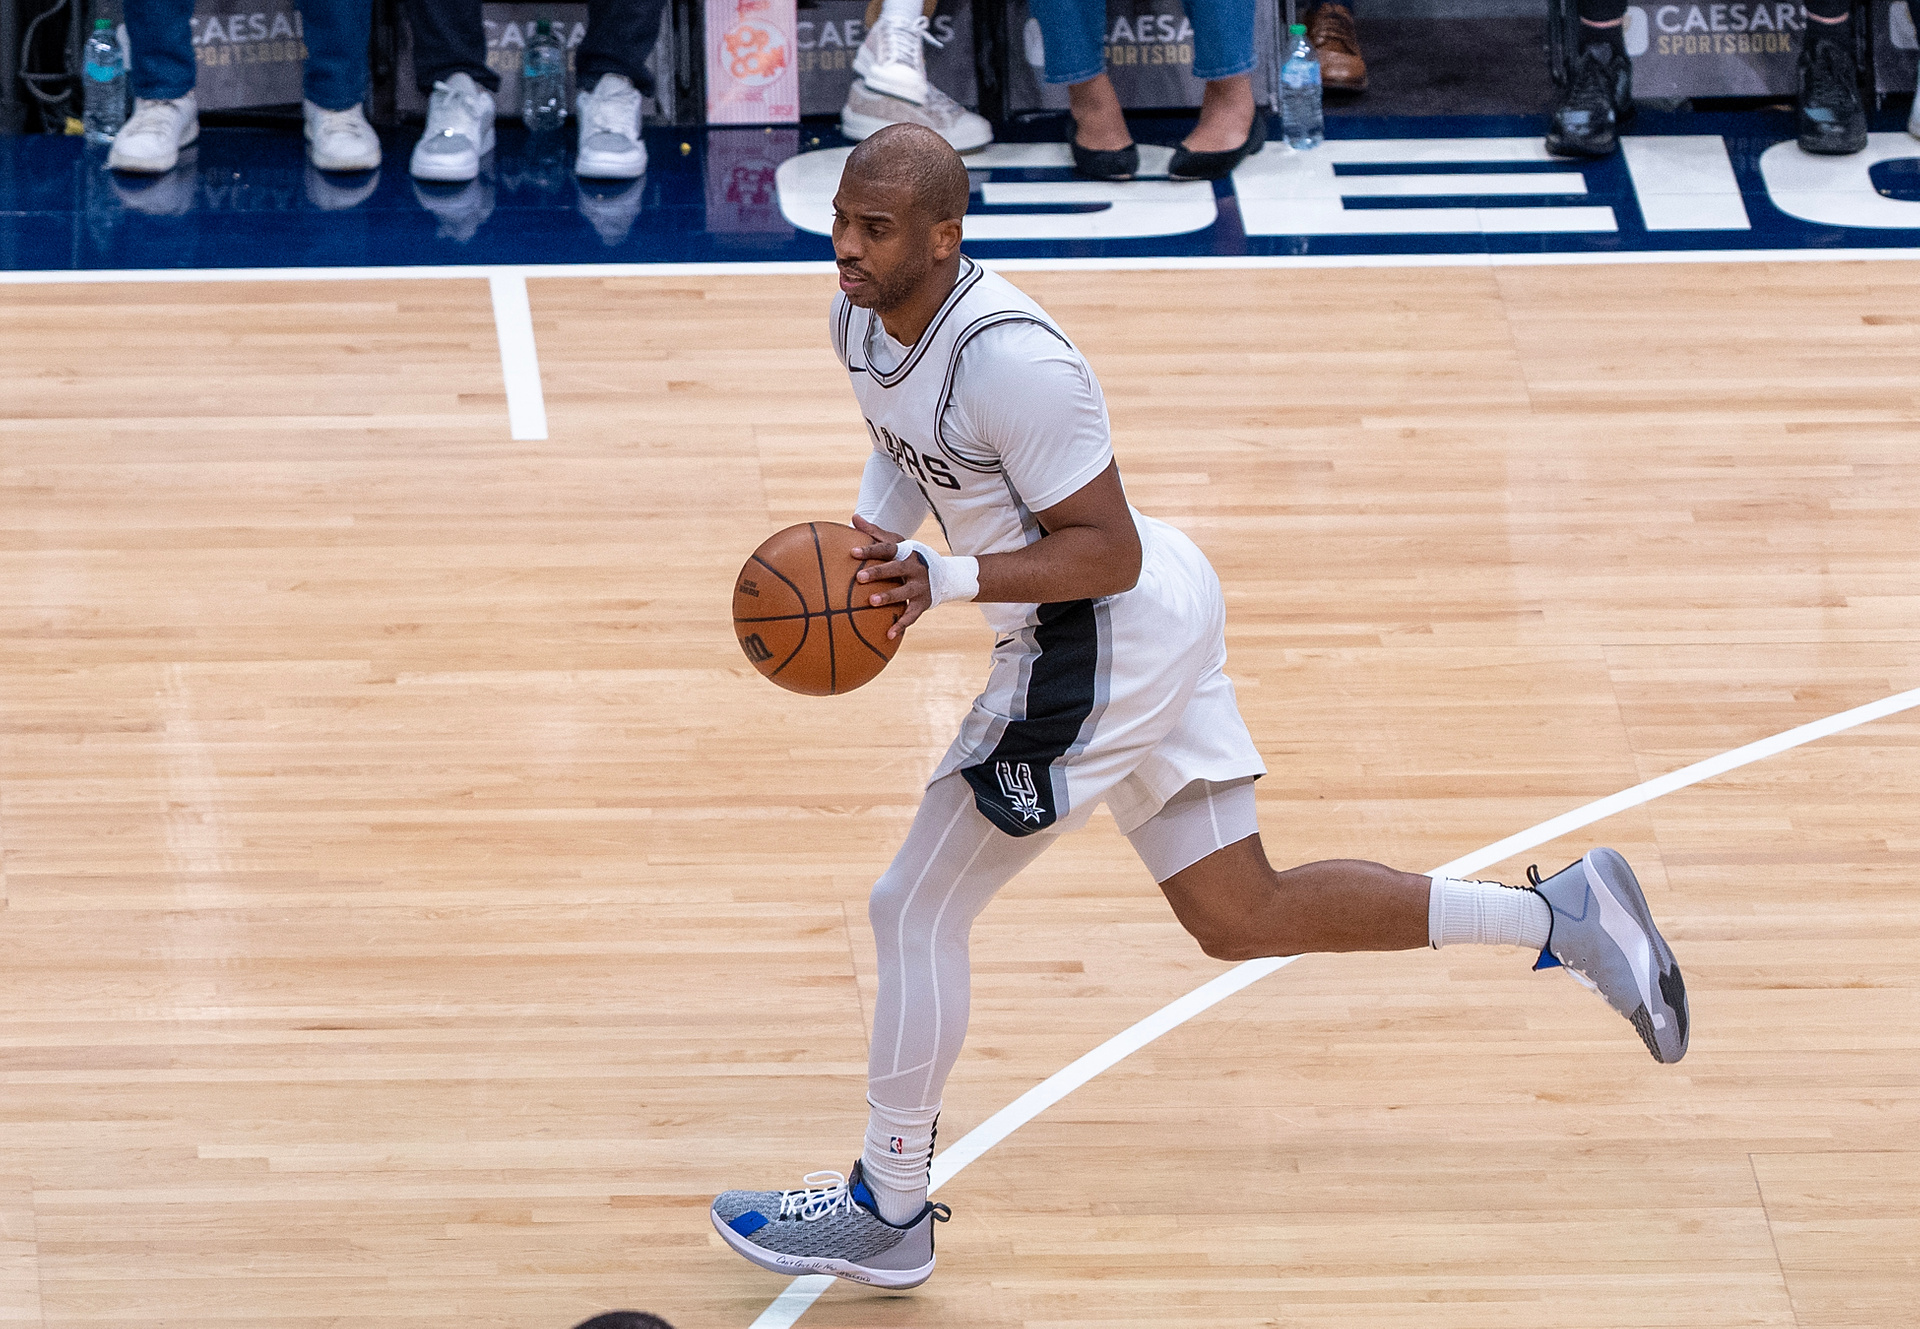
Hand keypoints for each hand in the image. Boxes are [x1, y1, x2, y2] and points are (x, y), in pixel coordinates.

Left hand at [850, 514, 930, 637]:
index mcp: (905, 552)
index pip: (887, 548)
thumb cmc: (909, 557)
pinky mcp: (923, 603)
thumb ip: (875, 532)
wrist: (943, 575)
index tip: (852, 552)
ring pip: (904, 592)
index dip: (870, 549)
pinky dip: (901, 625)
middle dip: (878, 572)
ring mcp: (920, 586)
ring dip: (889, 597)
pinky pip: (912, 616)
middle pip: (896, 568)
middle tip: (859, 578)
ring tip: (871, 602)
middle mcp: (915, 568)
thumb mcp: (896, 543)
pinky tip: (889, 634)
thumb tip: (854, 517)